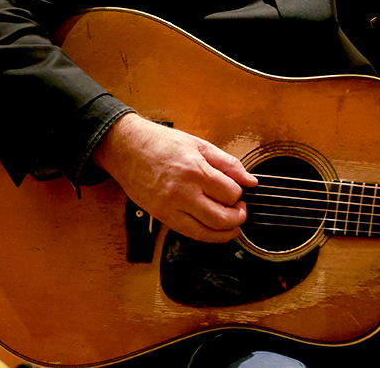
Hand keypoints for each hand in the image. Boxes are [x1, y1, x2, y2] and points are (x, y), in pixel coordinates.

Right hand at [91, 113, 257, 242]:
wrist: (128, 149)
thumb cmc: (163, 144)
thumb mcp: (200, 145)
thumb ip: (228, 164)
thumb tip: (250, 181)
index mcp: (196, 170)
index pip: (230, 193)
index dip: (240, 194)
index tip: (239, 191)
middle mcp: (183, 192)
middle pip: (221, 218)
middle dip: (238, 218)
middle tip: (240, 210)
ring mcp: (170, 207)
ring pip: (205, 232)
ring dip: (225, 233)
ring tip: (232, 225)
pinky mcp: (161, 216)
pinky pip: (188, 233)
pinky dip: (205, 235)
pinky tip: (213, 229)